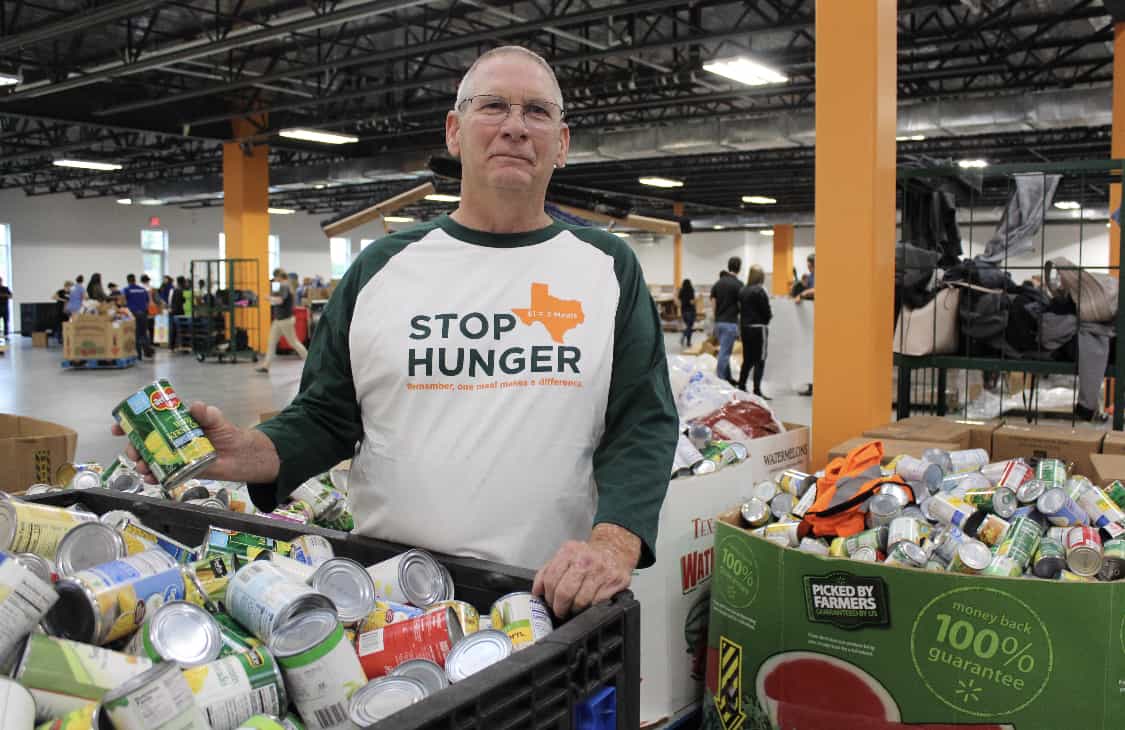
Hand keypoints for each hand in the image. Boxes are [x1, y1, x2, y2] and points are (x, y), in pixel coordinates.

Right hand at [110, 401, 280, 484]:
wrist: (242, 455)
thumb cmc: (228, 434)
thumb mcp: (217, 419)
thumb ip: (207, 414)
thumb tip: (196, 406)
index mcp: (176, 425)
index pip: (149, 422)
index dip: (131, 424)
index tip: (118, 427)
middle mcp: (172, 440)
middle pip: (145, 443)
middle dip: (133, 447)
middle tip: (133, 451)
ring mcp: (176, 456)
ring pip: (150, 459)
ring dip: (141, 463)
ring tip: (141, 466)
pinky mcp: (182, 470)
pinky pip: (163, 475)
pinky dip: (154, 477)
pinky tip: (150, 478)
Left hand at [532, 524, 639, 617]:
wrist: (614, 548)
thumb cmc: (587, 556)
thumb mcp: (566, 555)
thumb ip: (548, 571)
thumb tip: (536, 592)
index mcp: (569, 551)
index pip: (551, 579)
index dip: (548, 596)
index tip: (550, 602)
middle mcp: (585, 559)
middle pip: (564, 592)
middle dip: (559, 607)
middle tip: (560, 610)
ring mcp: (601, 570)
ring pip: (580, 601)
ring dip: (575, 609)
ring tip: (575, 606)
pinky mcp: (615, 581)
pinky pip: (597, 603)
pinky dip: (590, 607)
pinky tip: (589, 602)